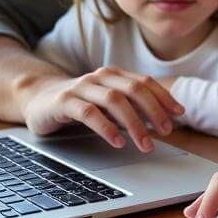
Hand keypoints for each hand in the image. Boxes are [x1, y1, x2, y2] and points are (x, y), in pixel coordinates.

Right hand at [21, 67, 185, 151]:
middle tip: (167, 132)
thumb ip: (131, 106)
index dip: (164, 97)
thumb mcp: (108, 102)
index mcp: (115, 75)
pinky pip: (89, 113)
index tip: (179, 114)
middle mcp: (100, 77)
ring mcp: (81, 87)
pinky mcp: (64, 101)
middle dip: (154, 111)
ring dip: (134, 123)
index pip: (145, 82)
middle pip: (134, 89)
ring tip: (146, 143)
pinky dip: (107, 128)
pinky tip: (118, 142)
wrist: (38, 99)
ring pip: (115, 100)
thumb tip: (163, 120)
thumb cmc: (80, 103)